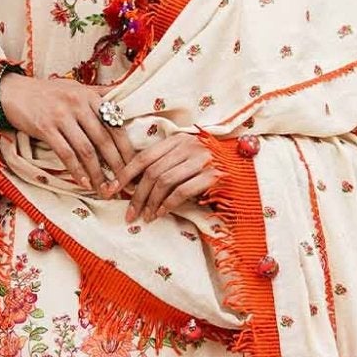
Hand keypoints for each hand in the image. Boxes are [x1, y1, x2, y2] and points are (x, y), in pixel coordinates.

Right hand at [0, 73, 134, 191]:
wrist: (13, 91)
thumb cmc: (47, 92)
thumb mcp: (75, 88)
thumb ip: (99, 95)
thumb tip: (123, 99)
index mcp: (90, 96)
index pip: (115, 124)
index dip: (127, 148)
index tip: (134, 166)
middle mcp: (78, 105)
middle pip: (104, 140)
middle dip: (117, 165)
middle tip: (124, 184)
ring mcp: (61, 116)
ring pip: (86, 150)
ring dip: (97, 173)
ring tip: (105, 189)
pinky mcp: (45, 128)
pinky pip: (66, 154)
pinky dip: (77, 170)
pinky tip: (84, 183)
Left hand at [104, 133, 218, 223]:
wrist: (246, 165)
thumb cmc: (214, 163)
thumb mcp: (188, 156)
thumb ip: (166, 163)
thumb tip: (136, 184)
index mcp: (178, 139)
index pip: (144, 156)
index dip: (124, 174)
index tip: (110, 190)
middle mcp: (188, 146)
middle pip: (151, 171)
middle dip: (136, 195)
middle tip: (128, 213)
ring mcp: (200, 160)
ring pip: (164, 181)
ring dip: (150, 202)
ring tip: (144, 217)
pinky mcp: (212, 175)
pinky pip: (181, 191)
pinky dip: (168, 204)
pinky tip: (161, 213)